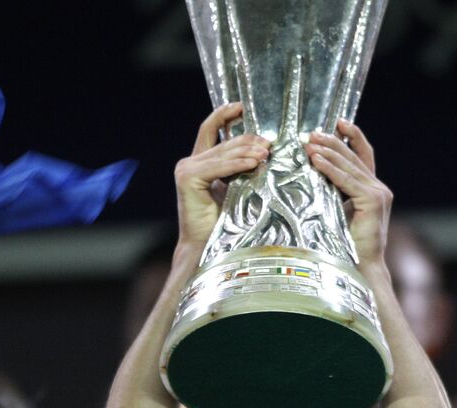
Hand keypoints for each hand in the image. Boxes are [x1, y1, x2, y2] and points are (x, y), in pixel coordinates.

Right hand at [175, 103, 268, 247]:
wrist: (207, 250)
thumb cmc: (224, 226)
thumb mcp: (236, 189)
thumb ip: (241, 169)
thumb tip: (264, 151)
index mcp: (199, 163)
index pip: (211, 129)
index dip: (225, 114)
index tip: (243, 107)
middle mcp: (189, 163)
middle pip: (223, 142)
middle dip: (248, 139)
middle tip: (269, 143)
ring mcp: (186, 170)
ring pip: (222, 153)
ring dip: (247, 151)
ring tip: (266, 153)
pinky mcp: (187, 179)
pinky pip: (218, 166)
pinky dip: (237, 164)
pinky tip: (254, 163)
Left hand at [304, 120, 390, 266]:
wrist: (361, 267)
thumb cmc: (347, 245)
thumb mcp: (340, 213)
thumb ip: (335, 194)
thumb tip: (314, 176)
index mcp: (373, 190)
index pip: (363, 156)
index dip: (352, 137)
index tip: (338, 122)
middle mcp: (379, 188)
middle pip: (354, 157)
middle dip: (332, 142)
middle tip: (312, 133)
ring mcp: (378, 194)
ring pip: (349, 167)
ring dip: (327, 152)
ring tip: (309, 142)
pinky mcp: (373, 201)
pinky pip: (347, 181)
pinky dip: (330, 170)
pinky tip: (317, 161)